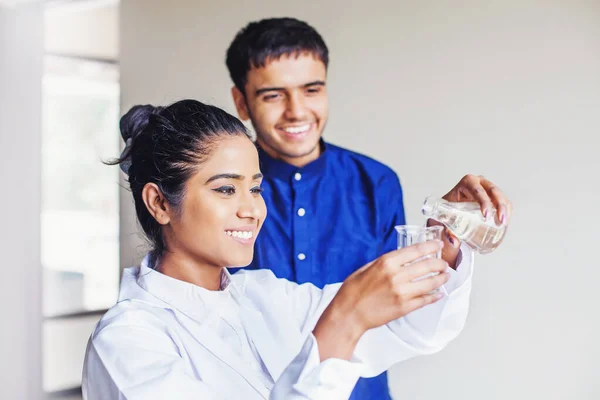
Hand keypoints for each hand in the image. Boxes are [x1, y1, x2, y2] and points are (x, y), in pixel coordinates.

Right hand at [313, 240, 447, 360]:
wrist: (348, 314)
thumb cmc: (353, 291)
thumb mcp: (366, 268)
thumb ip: (385, 263)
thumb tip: (400, 259)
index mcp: (386, 263)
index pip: (415, 251)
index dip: (430, 247)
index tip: (437, 245)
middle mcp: (396, 276)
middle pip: (427, 265)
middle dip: (439, 263)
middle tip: (444, 264)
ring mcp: (402, 292)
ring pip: (430, 283)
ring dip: (441, 279)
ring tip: (445, 276)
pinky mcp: (404, 307)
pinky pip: (425, 300)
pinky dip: (434, 296)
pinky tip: (439, 293)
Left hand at [429, 174, 512, 265]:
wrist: (450, 209)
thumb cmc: (446, 210)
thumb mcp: (444, 217)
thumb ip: (446, 229)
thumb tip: (454, 242)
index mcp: (467, 182)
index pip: (477, 189)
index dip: (484, 201)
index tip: (486, 216)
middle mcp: (479, 182)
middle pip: (493, 191)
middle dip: (499, 205)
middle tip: (500, 221)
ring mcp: (489, 188)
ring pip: (501, 196)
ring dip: (505, 209)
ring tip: (503, 224)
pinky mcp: (495, 197)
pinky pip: (505, 202)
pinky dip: (507, 211)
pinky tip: (505, 222)